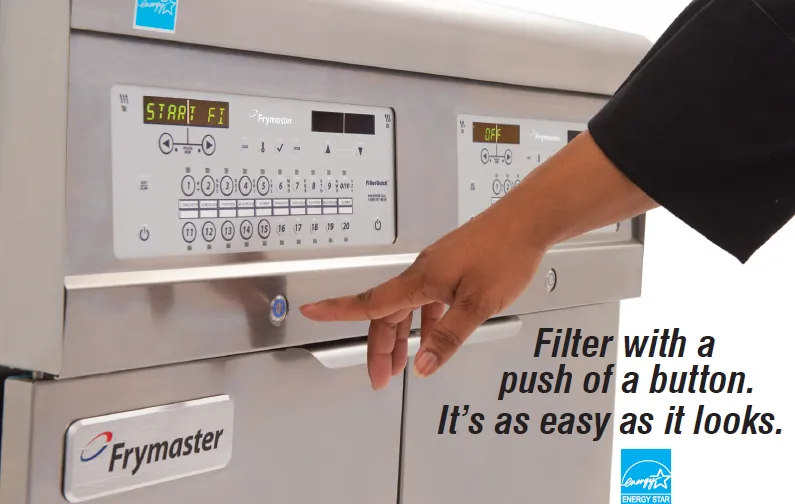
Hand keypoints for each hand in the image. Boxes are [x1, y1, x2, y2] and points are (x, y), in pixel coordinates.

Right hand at [300, 200, 547, 389]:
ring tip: (404, 364)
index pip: (369, 300)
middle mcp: (422, 272)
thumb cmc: (505, 252)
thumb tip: (424, 364)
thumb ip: (448, 337)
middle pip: (387, 313)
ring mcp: (436, 268)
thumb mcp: (478, 305)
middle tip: (380, 377)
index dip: (337, 309)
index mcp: (420, 280)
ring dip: (402, 337)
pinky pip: (427, 299)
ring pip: (406, 307)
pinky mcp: (451, 267)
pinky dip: (425, 321)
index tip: (311, 311)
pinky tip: (435, 333)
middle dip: (380, 347)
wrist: (527, 221)